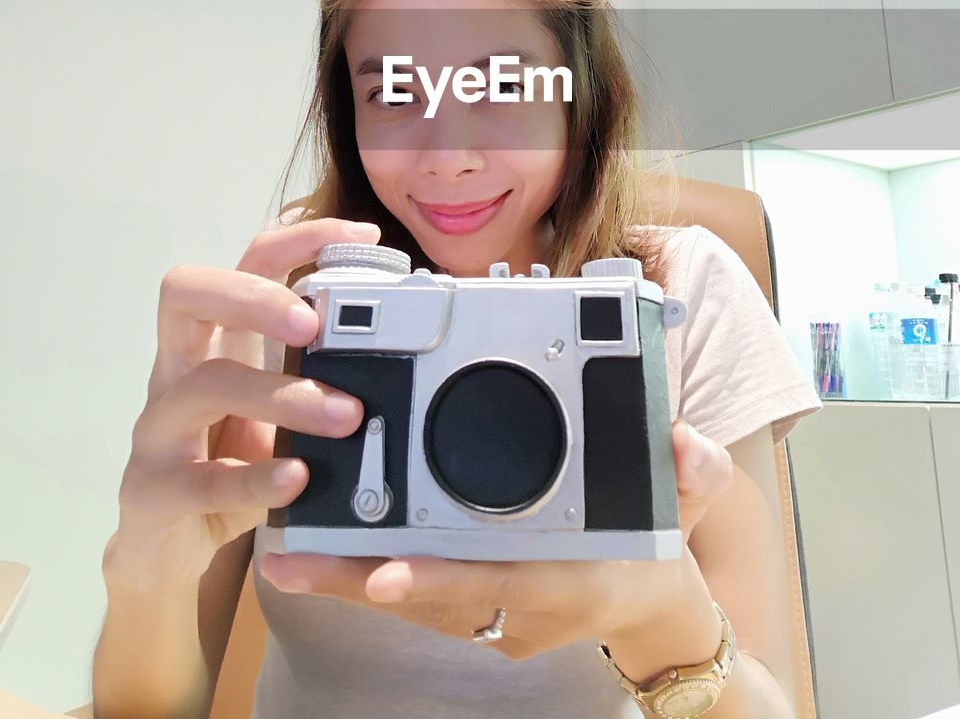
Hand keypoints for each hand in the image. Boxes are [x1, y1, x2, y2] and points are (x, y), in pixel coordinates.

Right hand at [103, 216, 380, 591]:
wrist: (164, 547)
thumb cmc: (229, 459)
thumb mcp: (275, 406)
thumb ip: (314, 371)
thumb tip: (397, 344)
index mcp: (216, 337)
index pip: (246, 261)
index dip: (298, 239)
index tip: (362, 237)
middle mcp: (179, 369)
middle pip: (188, 294)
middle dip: (255, 297)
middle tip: (314, 323)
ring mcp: (159, 429)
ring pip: (204, 386)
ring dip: (280, 394)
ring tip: (344, 415)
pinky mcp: (154, 492)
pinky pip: (199, 480)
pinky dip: (253, 478)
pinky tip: (296, 478)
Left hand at [259, 419, 732, 660]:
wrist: (651, 609)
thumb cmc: (658, 554)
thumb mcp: (688, 506)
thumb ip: (692, 472)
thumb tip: (685, 443)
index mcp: (568, 585)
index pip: (500, 584)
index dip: (442, 580)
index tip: (385, 573)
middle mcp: (521, 611)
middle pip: (431, 597)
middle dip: (360, 580)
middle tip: (293, 559)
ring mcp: (495, 616)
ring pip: (411, 600)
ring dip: (348, 579)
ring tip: (285, 554)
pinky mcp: (476, 608)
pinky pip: (415, 593)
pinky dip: (366, 576)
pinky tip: (319, 554)